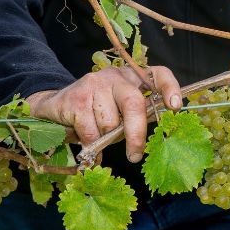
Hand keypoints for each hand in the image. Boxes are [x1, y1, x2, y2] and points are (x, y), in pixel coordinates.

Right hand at [26, 66, 181, 162]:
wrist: (53, 104)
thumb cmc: (96, 110)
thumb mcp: (120, 108)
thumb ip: (138, 115)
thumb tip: (159, 132)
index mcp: (133, 76)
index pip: (158, 74)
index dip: (170, 88)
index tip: (175, 107)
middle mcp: (116, 76)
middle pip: (134, 103)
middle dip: (136, 134)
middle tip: (135, 155)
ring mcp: (95, 84)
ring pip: (110, 122)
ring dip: (106, 138)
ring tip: (99, 134)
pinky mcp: (76, 98)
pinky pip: (91, 131)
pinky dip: (90, 143)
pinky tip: (86, 140)